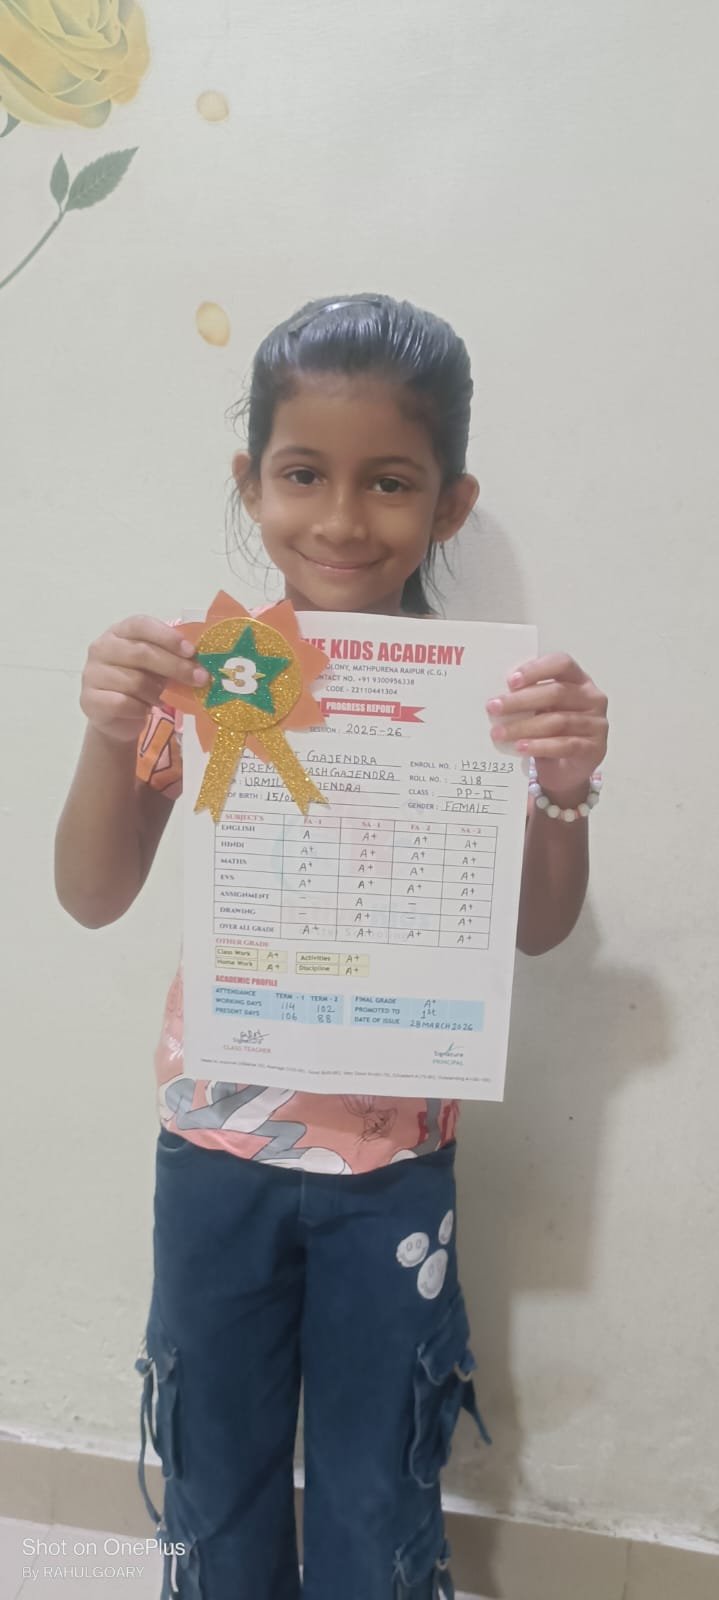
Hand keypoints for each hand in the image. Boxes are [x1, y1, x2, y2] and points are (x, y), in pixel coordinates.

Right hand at [80, 616, 208, 744]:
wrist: (117, 717)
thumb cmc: (140, 683)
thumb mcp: (157, 666)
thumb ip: (172, 657)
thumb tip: (200, 661)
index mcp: (118, 632)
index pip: (141, 624)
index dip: (167, 636)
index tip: (191, 651)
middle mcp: (101, 648)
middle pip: (141, 652)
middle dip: (175, 666)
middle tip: (199, 678)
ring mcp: (92, 673)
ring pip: (134, 681)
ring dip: (157, 693)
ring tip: (163, 698)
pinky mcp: (90, 699)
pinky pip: (123, 703)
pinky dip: (140, 708)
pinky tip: (145, 710)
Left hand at [486, 652, 608, 803]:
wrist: (567, 769)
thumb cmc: (553, 733)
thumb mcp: (541, 709)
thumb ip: (529, 698)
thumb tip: (498, 697)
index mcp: (579, 680)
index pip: (561, 664)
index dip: (536, 670)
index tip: (511, 681)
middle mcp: (592, 698)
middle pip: (556, 693)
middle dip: (521, 700)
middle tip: (494, 708)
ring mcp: (596, 724)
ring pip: (558, 721)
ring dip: (524, 727)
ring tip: (499, 733)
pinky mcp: (594, 748)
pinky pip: (564, 745)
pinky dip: (539, 746)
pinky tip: (521, 747)